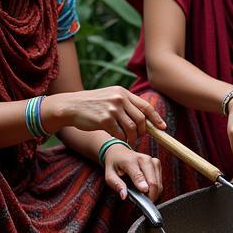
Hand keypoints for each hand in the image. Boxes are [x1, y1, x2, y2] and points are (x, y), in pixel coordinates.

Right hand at [45, 87, 165, 145]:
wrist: (70, 106)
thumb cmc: (92, 105)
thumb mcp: (110, 97)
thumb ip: (126, 104)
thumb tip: (144, 119)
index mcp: (123, 92)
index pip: (146, 106)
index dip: (156, 119)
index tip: (162, 128)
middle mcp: (119, 99)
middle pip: (141, 119)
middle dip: (143, 131)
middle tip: (139, 137)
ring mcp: (112, 109)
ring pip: (132, 128)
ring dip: (132, 137)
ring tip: (128, 140)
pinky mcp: (105, 120)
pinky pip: (120, 134)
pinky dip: (121, 138)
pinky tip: (116, 137)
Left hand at [103, 145, 161, 200]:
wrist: (120, 152)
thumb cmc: (114, 164)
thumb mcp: (109, 175)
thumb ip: (116, 185)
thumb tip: (124, 195)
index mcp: (130, 161)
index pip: (139, 176)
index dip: (143, 187)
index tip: (145, 195)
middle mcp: (144, 159)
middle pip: (153, 181)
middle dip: (151, 194)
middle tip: (144, 201)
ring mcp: (153, 160)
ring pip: (158, 182)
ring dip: (154, 192)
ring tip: (144, 194)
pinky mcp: (157, 163)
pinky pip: (160, 180)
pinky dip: (156, 188)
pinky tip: (148, 188)